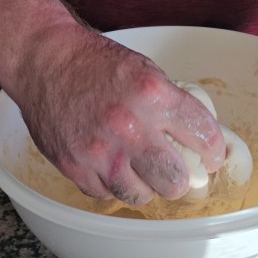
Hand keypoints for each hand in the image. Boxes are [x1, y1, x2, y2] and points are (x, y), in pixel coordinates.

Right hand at [14, 21, 226, 204]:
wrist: (44, 61)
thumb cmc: (94, 63)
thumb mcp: (144, 71)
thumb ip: (168, 104)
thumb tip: (194, 138)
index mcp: (153, 96)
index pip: (202, 135)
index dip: (213, 151)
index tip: (211, 157)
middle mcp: (129, 127)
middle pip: (174, 181)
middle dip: (178, 179)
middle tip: (173, 172)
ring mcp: (100, 152)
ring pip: (140, 195)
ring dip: (143, 185)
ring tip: (137, 170)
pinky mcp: (75, 167)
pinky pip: (106, 193)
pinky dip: (111, 184)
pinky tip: (108, 165)